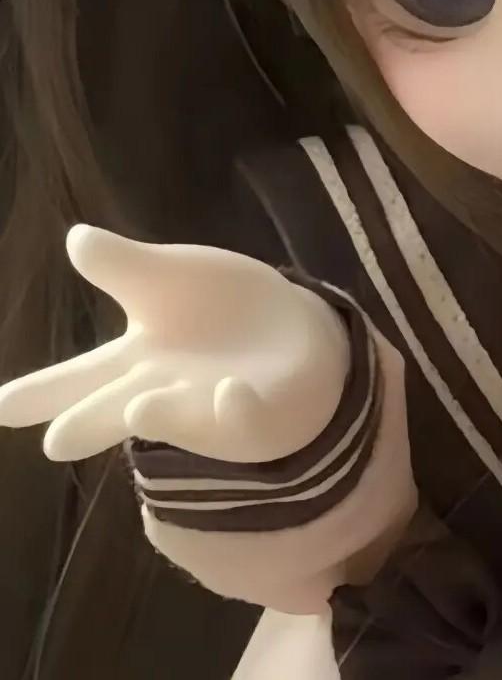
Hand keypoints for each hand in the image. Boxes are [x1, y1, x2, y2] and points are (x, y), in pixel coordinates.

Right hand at [0, 227, 348, 461]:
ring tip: (138, 409)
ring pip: (182, 417)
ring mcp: (213, 407)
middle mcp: (166, 392)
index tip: (0, 408)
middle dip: (89, 421)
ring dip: (162, 414)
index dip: (40, 393)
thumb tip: (75, 238)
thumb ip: (124, 266)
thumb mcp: (169, 278)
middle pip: (119, 408)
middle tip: (56, 440)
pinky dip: (236, 406)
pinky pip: (247, 413)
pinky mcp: (260, 412)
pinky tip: (230, 392)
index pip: (80, 376)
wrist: (295, 332)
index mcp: (135, 360)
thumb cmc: (216, 309)